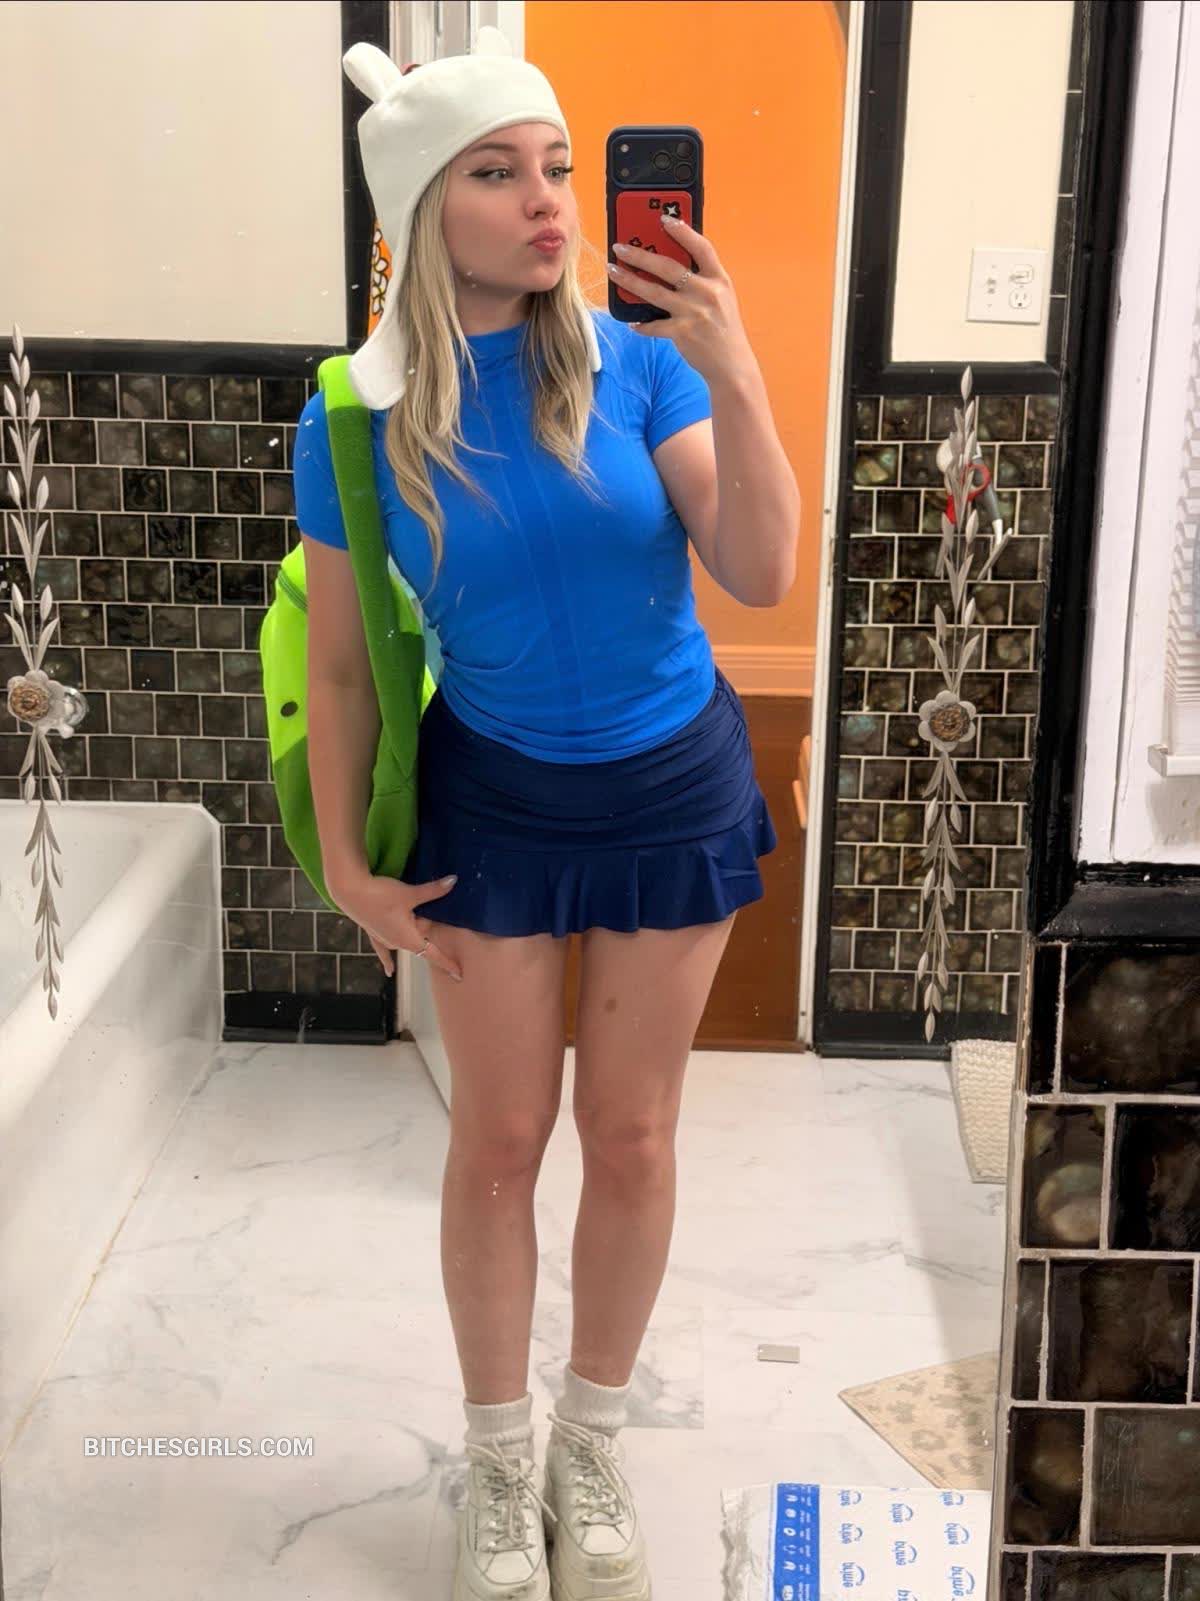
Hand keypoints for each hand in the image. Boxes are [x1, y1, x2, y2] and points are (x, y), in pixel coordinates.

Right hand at [329, 871, 463, 981]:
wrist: (350, 891)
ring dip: (412, 927)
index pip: (433, 954)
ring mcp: (384, 939)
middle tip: (419, 901)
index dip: (447, 963)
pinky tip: (389, 971)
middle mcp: (397, 943)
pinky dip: (387, 959)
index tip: (459, 975)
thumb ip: (433, 891)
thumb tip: (454, 881)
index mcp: (409, 939)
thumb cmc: (381, 895)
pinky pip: (384, 948)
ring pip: (407, 936)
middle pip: (421, 936)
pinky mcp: (373, 932)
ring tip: (406, 909)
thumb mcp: (410, 894)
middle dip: (425, 922)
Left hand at [608, 213, 756, 383]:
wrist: (732, 365)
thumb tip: (671, 266)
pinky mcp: (682, 333)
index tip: (663, 219)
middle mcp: (707, 293)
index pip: (701, 247)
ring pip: (654, 291)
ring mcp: (694, 313)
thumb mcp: (722, 299)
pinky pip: (654, 325)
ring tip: (613, 271)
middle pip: (669, 266)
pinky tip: (631, 322)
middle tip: (620, 248)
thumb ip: (703, 281)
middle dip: (641, 254)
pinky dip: (641, 324)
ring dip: (630, 280)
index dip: (683, 231)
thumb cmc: (723, 330)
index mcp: (719, 280)